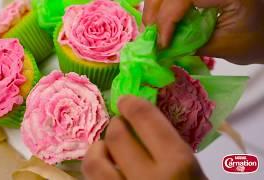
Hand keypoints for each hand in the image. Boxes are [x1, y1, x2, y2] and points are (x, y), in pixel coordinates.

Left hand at [82, 95, 205, 179]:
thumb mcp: (192, 170)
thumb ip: (167, 144)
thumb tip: (140, 118)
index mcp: (176, 164)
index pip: (145, 118)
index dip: (132, 104)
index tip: (125, 100)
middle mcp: (148, 179)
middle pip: (116, 135)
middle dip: (116, 125)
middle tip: (120, 126)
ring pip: (93, 161)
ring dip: (98, 148)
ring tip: (105, 148)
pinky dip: (96, 170)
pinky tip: (105, 170)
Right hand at [142, 0, 263, 64]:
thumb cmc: (253, 42)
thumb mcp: (222, 46)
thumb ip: (190, 45)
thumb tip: (162, 47)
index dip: (168, 19)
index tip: (161, 43)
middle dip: (155, 10)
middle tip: (150, 34)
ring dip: (156, 6)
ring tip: (153, 28)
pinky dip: (164, 4)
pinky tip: (161, 19)